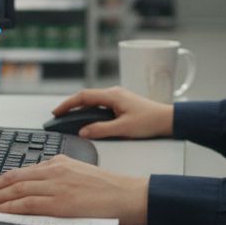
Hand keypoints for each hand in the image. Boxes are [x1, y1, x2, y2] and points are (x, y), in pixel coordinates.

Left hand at [0, 155, 148, 224]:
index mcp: (60, 163)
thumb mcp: (81, 173)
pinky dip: (10, 207)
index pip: (23, 170)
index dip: (1, 180)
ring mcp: (56, 185)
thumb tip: (42, 186)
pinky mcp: (60, 202)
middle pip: (14, 178)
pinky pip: (28, 203)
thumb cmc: (110, 190)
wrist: (129, 195)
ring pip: (17, 190)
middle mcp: (55, 170)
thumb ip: (61, 176)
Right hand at [53, 86, 174, 139]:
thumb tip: (83, 131)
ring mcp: (118, 98)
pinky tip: (88, 119)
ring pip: (94, 101)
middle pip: (86, 97)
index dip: (68, 104)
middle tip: (58, 116)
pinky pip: (101, 105)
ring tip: (69, 118)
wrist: (168, 120)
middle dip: (71, 106)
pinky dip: (90, 111)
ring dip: (81, 108)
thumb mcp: (123, 129)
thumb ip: (101, 130)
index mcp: (112, 95)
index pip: (83, 97)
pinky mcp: (122, 104)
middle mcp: (114, 93)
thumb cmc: (150, 121)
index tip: (56, 112)